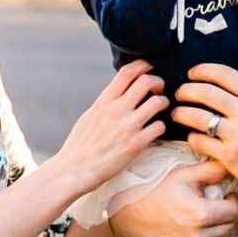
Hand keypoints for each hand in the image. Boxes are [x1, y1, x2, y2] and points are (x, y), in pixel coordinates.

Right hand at [54, 61, 167, 193]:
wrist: (73, 170)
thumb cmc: (80, 146)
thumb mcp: (90, 116)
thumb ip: (106, 103)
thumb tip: (117, 93)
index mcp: (104, 101)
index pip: (127, 72)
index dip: (143, 66)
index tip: (149, 69)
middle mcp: (116, 110)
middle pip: (146, 81)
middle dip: (158, 82)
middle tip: (158, 92)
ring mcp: (127, 126)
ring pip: (158, 102)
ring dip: (164, 104)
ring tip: (160, 111)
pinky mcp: (136, 144)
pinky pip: (160, 127)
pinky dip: (161, 127)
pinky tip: (155, 132)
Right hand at [108, 159, 237, 236]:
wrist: (129, 217)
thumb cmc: (157, 192)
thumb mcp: (183, 175)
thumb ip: (212, 170)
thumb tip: (233, 167)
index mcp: (200, 215)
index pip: (234, 211)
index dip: (232, 202)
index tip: (225, 197)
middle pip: (230, 230)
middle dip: (227, 218)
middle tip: (217, 209)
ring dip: (220, 234)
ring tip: (207, 222)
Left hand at [174, 62, 237, 195]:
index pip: (223, 74)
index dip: (202, 70)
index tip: (192, 74)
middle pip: (205, 92)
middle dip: (185, 90)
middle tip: (179, 93)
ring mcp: (237, 135)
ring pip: (197, 117)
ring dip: (181, 113)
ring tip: (177, 114)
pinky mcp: (229, 156)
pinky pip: (200, 141)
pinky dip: (192, 137)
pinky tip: (193, 136)